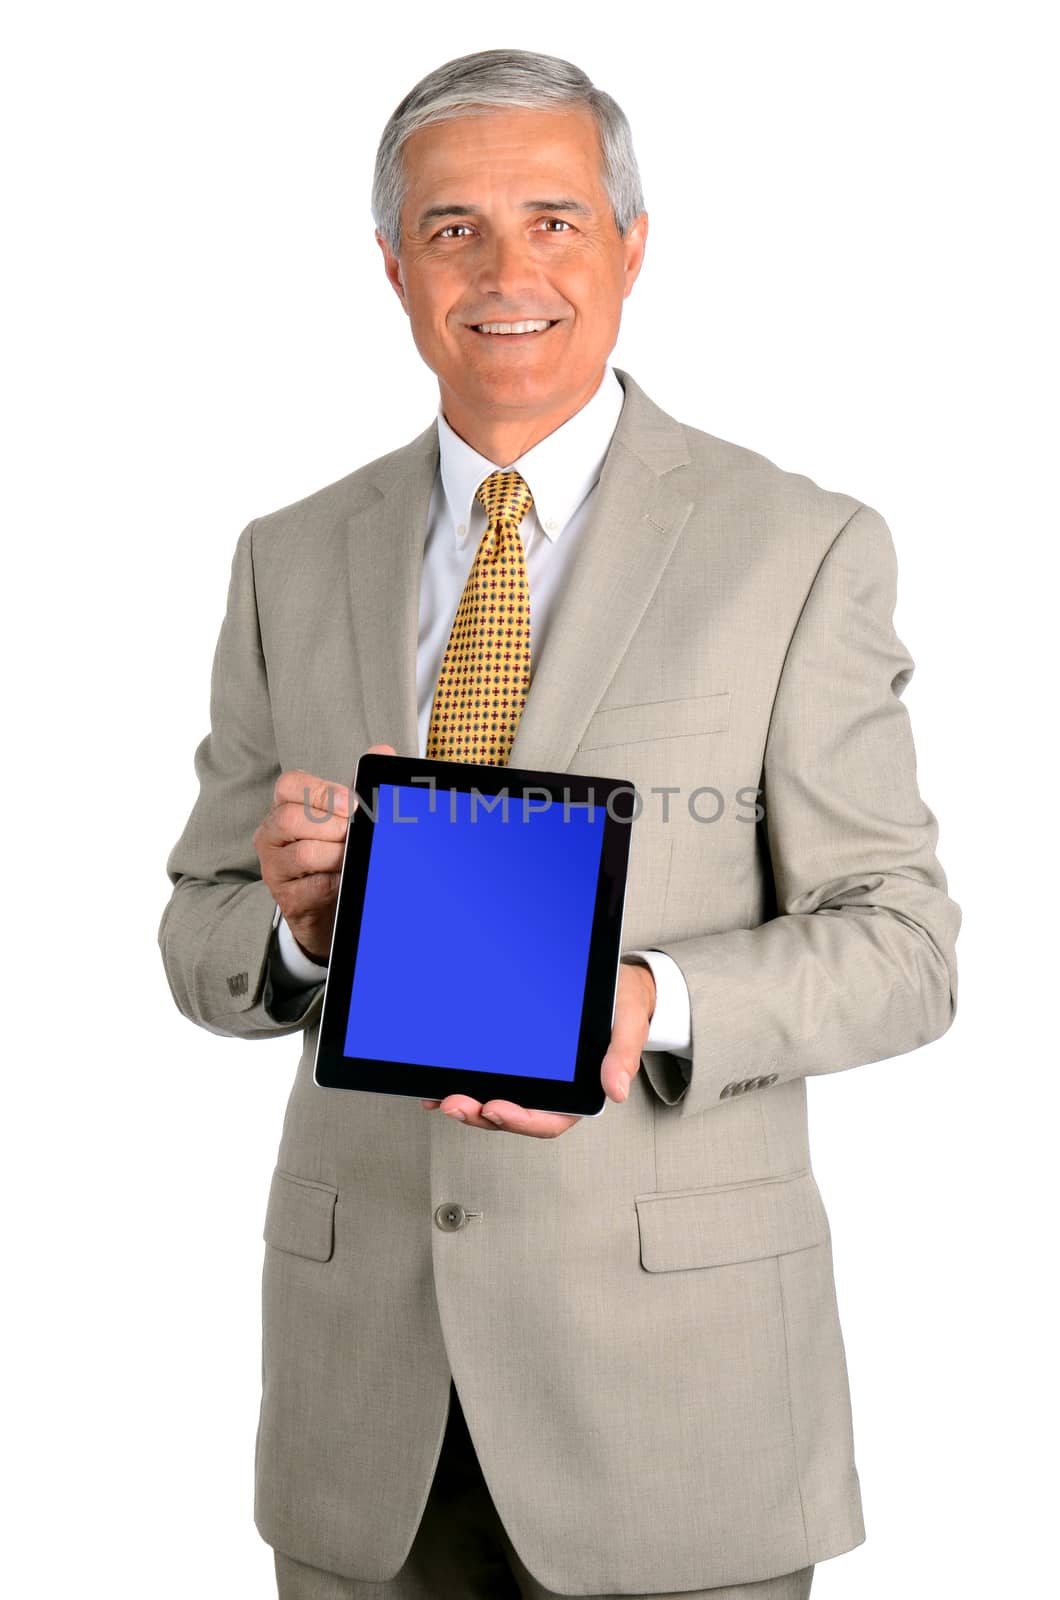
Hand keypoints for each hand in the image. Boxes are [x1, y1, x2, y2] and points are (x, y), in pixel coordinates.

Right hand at [253, 744, 395, 959]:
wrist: (330, 905)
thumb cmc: (335, 855)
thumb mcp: (346, 818)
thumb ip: (361, 786)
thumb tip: (382, 751)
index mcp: (285, 807)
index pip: (289, 785)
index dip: (321, 791)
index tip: (349, 803)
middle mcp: (272, 835)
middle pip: (290, 818)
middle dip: (331, 826)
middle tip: (352, 834)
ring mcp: (275, 868)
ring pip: (304, 854)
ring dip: (337, 855)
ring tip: (350, 858)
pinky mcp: (287, 898)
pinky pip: (313, 887)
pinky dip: (336, 882)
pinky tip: (345, 880)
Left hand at [421, 961, 656, 1137]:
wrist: (620, 986)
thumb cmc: (623, 1008)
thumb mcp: (629, 1026)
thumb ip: (622, 1057)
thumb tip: (615, 1091)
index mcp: (581, 1094)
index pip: (549, 1119)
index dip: (520, 1120)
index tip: (496, 1109)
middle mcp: (555, 1092)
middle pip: (515, 1116)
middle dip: (482, 1115)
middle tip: (454, 1103)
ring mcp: (536, 1080)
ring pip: (498, 1103)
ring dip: (470, 1106)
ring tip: (442, 1098)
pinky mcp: (521, 1064)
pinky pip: (493, 1079)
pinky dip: (467, 1083)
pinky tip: (442, 1083)